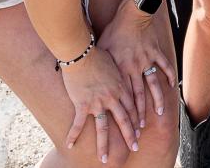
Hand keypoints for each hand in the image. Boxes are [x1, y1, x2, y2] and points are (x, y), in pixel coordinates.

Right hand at [61, 46, 139, 161]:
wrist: (83, 52)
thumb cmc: (98, 53)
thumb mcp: (114, 62)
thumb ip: (118, 71)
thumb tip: (123, 70)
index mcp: (121, 86)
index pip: (132, 107)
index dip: (136, 120)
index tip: (139, 131)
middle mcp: (112, 97)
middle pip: (123, 120)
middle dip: (130, 135)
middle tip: (135, 147)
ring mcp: (98, 102)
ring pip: (104, 128)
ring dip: (104, 145)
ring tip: (105, 159)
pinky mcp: (83, 104)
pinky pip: (78, 124)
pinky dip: (73, 135)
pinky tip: (70, 145)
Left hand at [97, 0, 176, 127]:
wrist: (132, 13)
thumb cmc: (115, 29)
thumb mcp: (102, 47)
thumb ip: (101, 63)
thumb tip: (92, 75)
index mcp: (121, 69)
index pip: (123, 95)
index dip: (125, 111)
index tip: (127, 124)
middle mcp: (134, 68)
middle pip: (138, 95)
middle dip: (139, 113)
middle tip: (141, 127)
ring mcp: (147, 60)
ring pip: (153, 84)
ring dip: (156, 100)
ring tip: (158, 113)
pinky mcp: (155, 52)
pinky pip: (164, 66)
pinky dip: (168, 75)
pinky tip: (171, 86)